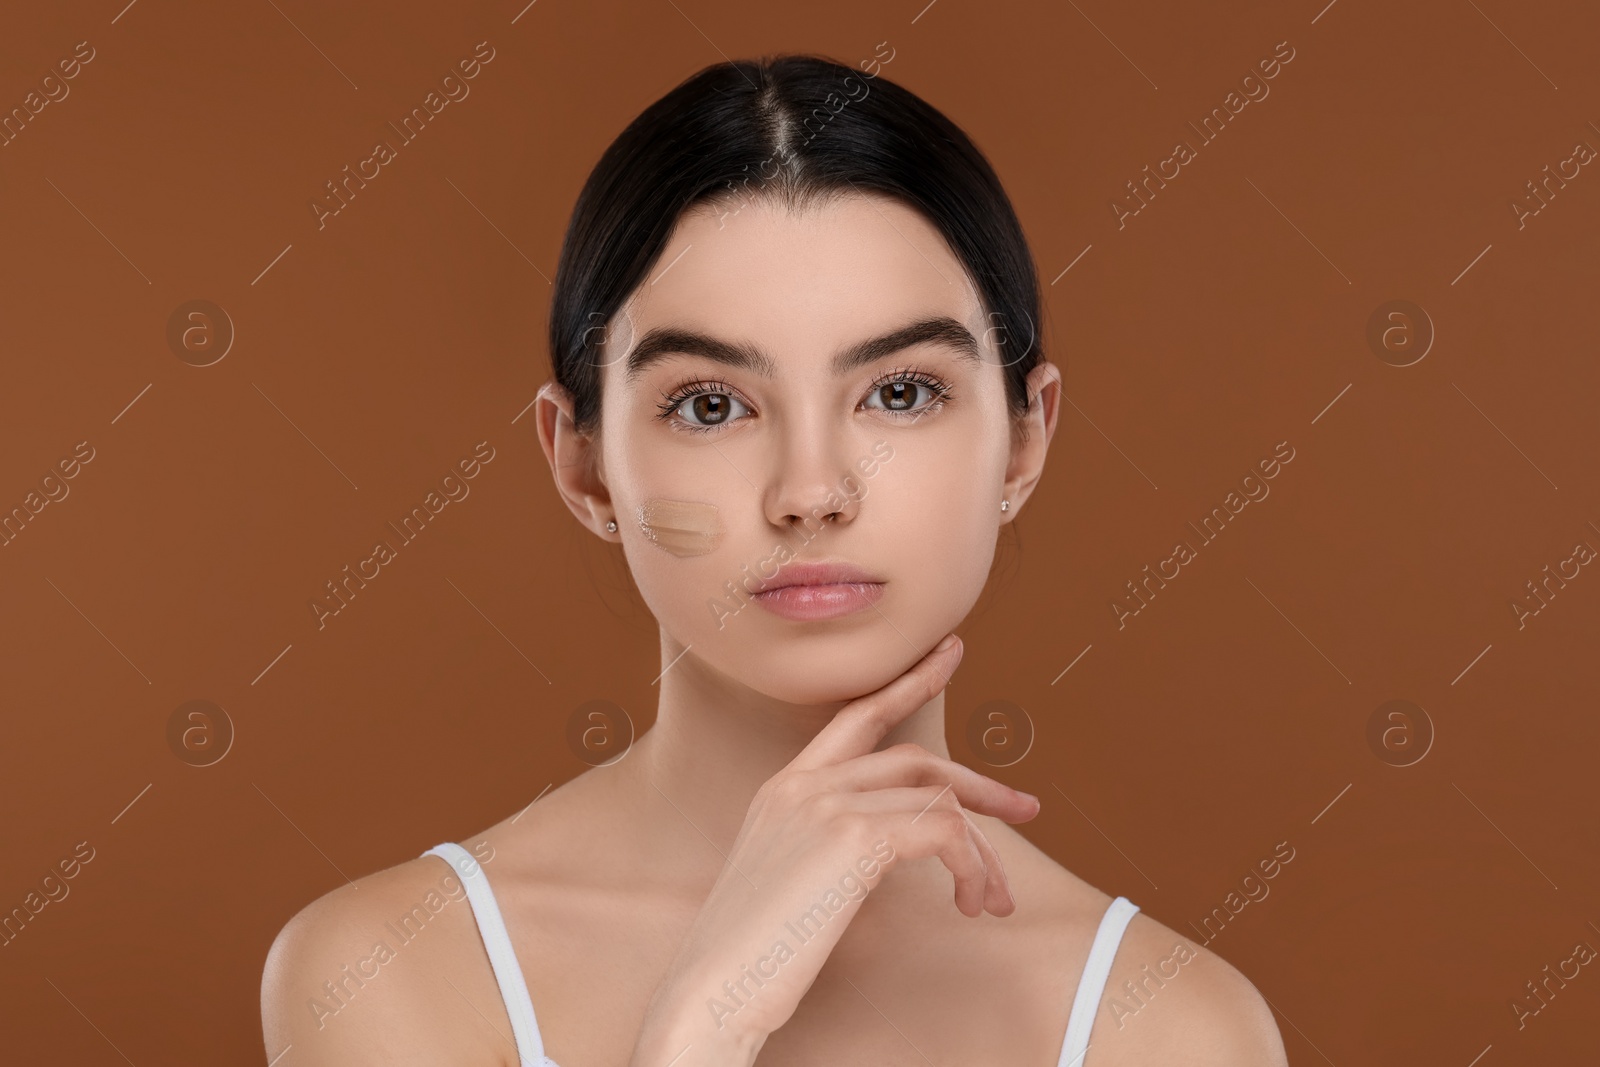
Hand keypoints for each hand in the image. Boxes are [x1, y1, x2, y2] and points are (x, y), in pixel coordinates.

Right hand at [629, 634, 1039, 1066]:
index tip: (950, 655)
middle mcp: (802, 784)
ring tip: (991, 901)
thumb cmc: (749, 958)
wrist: (711, 992)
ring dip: (981, 852)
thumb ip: (830, 849)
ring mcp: (826, 804)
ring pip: (938, 798)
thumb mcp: (790, 884)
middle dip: (979, 785)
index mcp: (783, 789)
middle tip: (1025, 809)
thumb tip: (894, 849)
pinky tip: (969, 903)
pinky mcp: (853, 836)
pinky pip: (944, 832)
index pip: (856, 716)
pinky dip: (972, 866)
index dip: (909, 682)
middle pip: (916, 758)